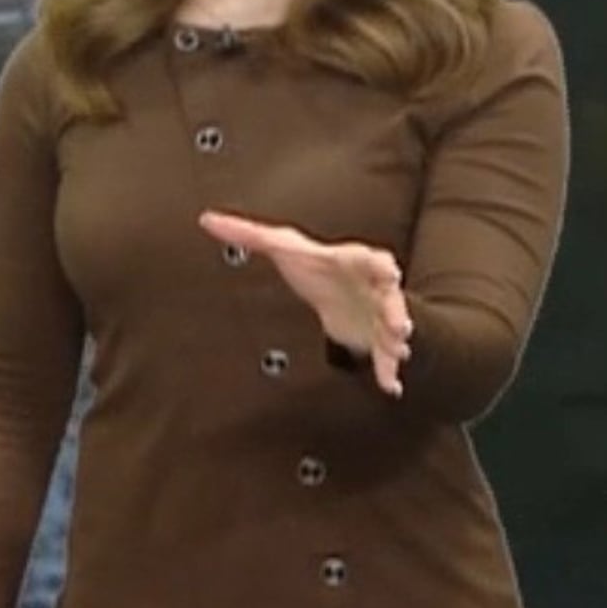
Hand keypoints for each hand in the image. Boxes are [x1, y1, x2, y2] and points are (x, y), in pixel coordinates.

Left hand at [199, 210, 411, 395]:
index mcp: (351, 260)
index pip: (370, 259)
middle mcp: (371, 286)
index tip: (389, 273)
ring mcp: (377, 312)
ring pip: (392, 326)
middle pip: (390, 295)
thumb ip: (247, 234)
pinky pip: (384, 356)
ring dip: (396, 339)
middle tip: (399, 324)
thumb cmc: (312, 262)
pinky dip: (388, 371)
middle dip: (395, 309)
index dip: (380, 267)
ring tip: (399, 349)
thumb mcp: (281, 246)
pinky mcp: (375, 337)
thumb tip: (206, 220)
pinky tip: (391, 387)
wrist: (337, 287)